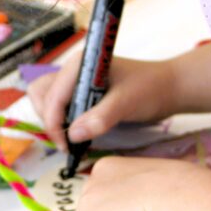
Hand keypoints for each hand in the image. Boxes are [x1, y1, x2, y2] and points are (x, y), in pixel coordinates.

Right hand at [27, 52, 175, 149]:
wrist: (169, 87)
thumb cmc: (150, 89)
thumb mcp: (127, 103)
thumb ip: (101, 117)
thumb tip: (73, 135)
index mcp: (80, 65)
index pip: (53, 95)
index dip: (54, 122)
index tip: (66, 146)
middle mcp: (73, 70)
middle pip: (41, 94)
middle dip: (49, 120)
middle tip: (67, 143)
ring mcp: (76, 80)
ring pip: (46, 99)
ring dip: (52, 120)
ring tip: (71, 139)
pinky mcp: (80, 91)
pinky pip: (59, 105)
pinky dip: (61, 120)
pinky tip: (77, 133)